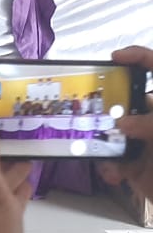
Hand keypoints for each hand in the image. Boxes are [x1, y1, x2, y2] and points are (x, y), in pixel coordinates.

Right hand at [98, 46, 152, 201]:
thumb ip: (150, 124)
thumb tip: (123, 123)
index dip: (138, 58)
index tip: (114, 58)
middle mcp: (151, 123)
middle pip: (123, 102)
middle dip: (104, 106)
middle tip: (87, 110)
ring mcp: (142, 144)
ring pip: (110, 133)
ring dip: (100, 141)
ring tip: (93, 147)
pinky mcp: (133, 167)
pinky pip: (110, 161)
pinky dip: (107, 167)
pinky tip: (113, 174)